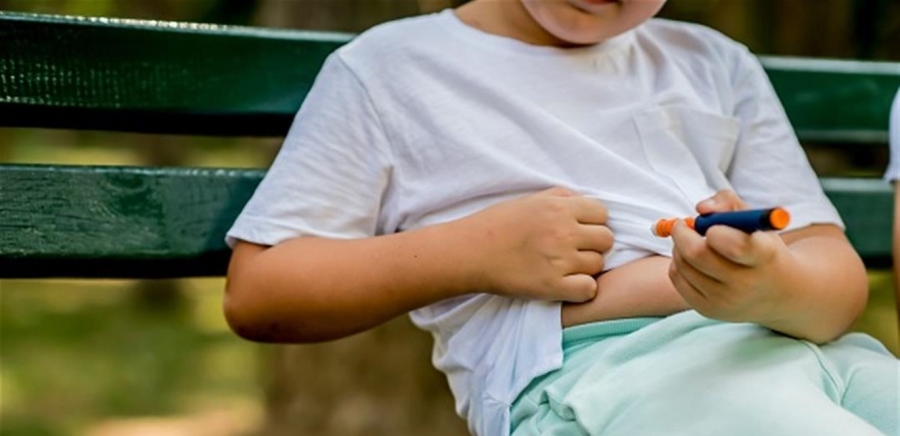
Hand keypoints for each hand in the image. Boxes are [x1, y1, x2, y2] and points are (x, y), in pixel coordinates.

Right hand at [455, 187, 612, 302]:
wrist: (468, 252)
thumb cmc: (496, 224)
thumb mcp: (530, 199)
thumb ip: (561, 197)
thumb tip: (586, 204)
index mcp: (558, 208)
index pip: (602, 213)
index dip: (592, 223)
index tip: (578, 230)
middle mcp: (563, 232)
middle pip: (605, 239)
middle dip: (593, 244)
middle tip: (573, 250)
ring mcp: (559, 260)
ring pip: (598, 264)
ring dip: (586, 267)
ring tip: (564, 267)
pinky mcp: (551, 286)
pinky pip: (589, 289)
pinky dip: (582, 289)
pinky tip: (567, 285)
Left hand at [668, 190, 792, 323]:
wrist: (780, 293)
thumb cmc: (761, 246)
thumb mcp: (755, 220)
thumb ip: (728, 202)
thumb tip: (701, 208)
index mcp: (764, 256)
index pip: (735, 245)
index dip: (715, 230)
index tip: (711, 226)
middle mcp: (746, 283)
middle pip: (697, 255)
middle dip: (682, 233)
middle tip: (682, 225)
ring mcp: (726, 301)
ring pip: (682, 264)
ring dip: (678, 247)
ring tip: (691, 242)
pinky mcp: (708, 310)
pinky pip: (677, 278)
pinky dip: (678, 263)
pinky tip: (692, 261)